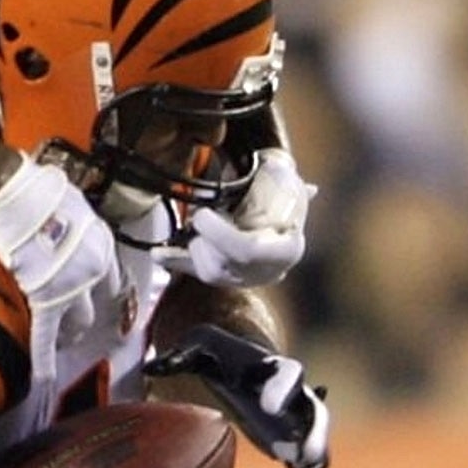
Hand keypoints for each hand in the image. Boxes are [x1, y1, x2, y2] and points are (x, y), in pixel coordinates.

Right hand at [0, 147, 118, 349]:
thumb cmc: (37, 190)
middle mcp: (92, 268)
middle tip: (69, 325)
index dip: (97, 289)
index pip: (107, 276)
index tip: (92, 296)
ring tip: (57, 341)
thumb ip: (75, 221)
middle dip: (82, 317)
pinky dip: (45, 360)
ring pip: (76, 323)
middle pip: (94, 304)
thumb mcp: (71, 202)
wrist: (14, 194)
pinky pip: (45, 337)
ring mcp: (70, 287)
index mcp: (100, 244)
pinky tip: (43, 378)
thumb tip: (65, 222)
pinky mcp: (44, 300)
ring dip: (68, 333)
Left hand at [148, 322, 330, 467]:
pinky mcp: (294, 451)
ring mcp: (298, 428)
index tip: (268, 407)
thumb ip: (180, 355)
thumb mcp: (199, 346)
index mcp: (275, 369)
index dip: (280, 389)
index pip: (288, 374)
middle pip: (315, 417)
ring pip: (316, 454)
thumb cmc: (219, 354)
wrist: (247, 365)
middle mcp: (295, 400)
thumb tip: (151, 364)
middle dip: (314, 438)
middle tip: (308, 458)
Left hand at [159, 145, 311, 287]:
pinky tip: (159, 253)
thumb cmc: (284, 204)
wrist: (276, 229)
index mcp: (286, 250)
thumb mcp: (289, 191)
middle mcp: (264, 273)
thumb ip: (288, 185)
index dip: (220, 235)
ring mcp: (241, 281)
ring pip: (208, 272)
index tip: (202, 214)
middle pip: (222, 263)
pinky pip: (194, 276)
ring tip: (200, 224)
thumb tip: (308, 188)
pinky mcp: (220, 281)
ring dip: (196, 245)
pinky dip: (174, 261)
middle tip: (198, 214)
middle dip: (204, 237)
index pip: (248, 252)